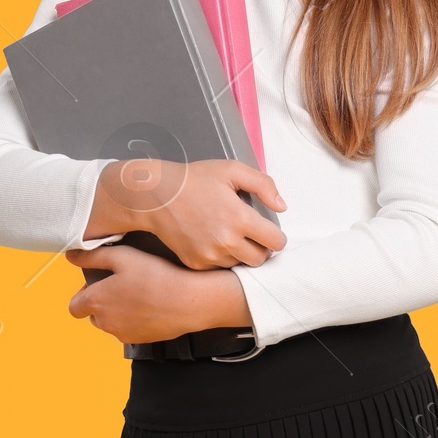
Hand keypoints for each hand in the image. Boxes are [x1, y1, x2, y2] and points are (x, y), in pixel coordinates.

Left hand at [65, 244, 252, 345]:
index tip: (101, 283)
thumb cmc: (157, 276)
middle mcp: (105, 322)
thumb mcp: (122, 256)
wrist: (189, 301)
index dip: (84, 293)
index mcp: (96, 301)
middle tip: (123, 285)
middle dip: (102, 302)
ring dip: (118, 312)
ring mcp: (122, 334)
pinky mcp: (139, 341)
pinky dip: (134, 320)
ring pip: (111, 323)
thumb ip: (92, 256)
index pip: (74, 306)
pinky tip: (150, 305)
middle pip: (92, 315)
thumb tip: (71, 256)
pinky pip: (128, 330)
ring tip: (139, 294)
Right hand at [85, 156, 285, 267]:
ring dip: (241, 254)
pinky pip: (219, 268)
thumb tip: (282, 206)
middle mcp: (226, 242)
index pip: (276, 242)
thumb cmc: (195, 179)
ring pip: (240, 265)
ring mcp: (210, 256)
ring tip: (230, 235)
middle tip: (252, 235)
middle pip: (260, 259)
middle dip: (261, 248)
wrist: (156, 196)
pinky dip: (221, 258)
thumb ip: (263, 185)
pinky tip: (213, 241)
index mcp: (240, 219)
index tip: (271, 232)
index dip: (277, 237)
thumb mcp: (232, 170)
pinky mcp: (196, 263)